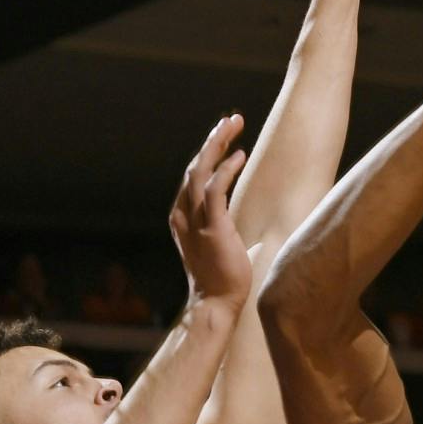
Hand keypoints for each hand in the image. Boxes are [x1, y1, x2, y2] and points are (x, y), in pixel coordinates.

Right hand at [168, 115, 251, 309]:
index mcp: (182, 217)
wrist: (216, 304)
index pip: (192, 176)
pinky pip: (215, 189)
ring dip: (217, 144)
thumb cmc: (221, 278)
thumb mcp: (216, 245)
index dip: (208, 153)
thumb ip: (220, 228)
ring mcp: (196, 221)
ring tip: (234, 125)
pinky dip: (226, 169)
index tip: (226, 137)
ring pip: (201, 171)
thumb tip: (239, 226)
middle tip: (231, 120)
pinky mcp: (212, 228)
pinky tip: (240, 156)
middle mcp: (184, 215)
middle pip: (194, 166)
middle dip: (212, 140)